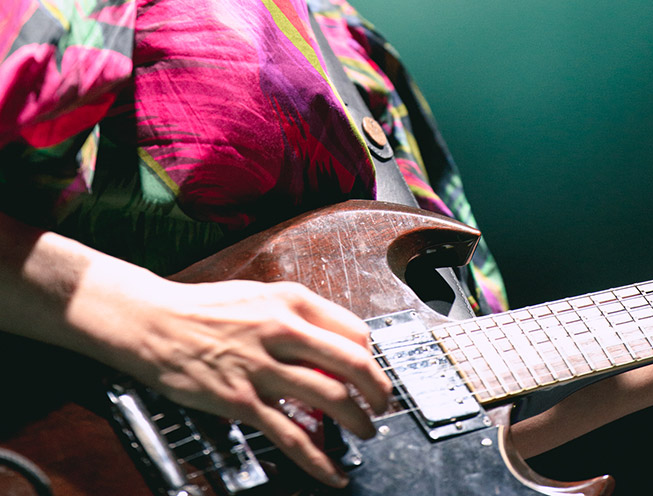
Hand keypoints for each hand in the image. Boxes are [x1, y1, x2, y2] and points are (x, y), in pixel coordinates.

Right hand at [78, 274, 390, 487]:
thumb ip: (295, 318)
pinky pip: (292, 436)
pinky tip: (333, 472)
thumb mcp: (259, 296)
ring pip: (330, 398)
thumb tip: (330, 346)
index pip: (353, 330)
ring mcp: (262, 367)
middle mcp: (281, 329)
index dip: (370, 356)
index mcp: (289, 300)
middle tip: (383, 404)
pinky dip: (319, 460)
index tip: (371, 370)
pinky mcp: (242, 401)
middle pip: (352, 363)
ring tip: (365, 431)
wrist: (154, 321)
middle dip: (378, 390)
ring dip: (357, 421)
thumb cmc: (204, 308)